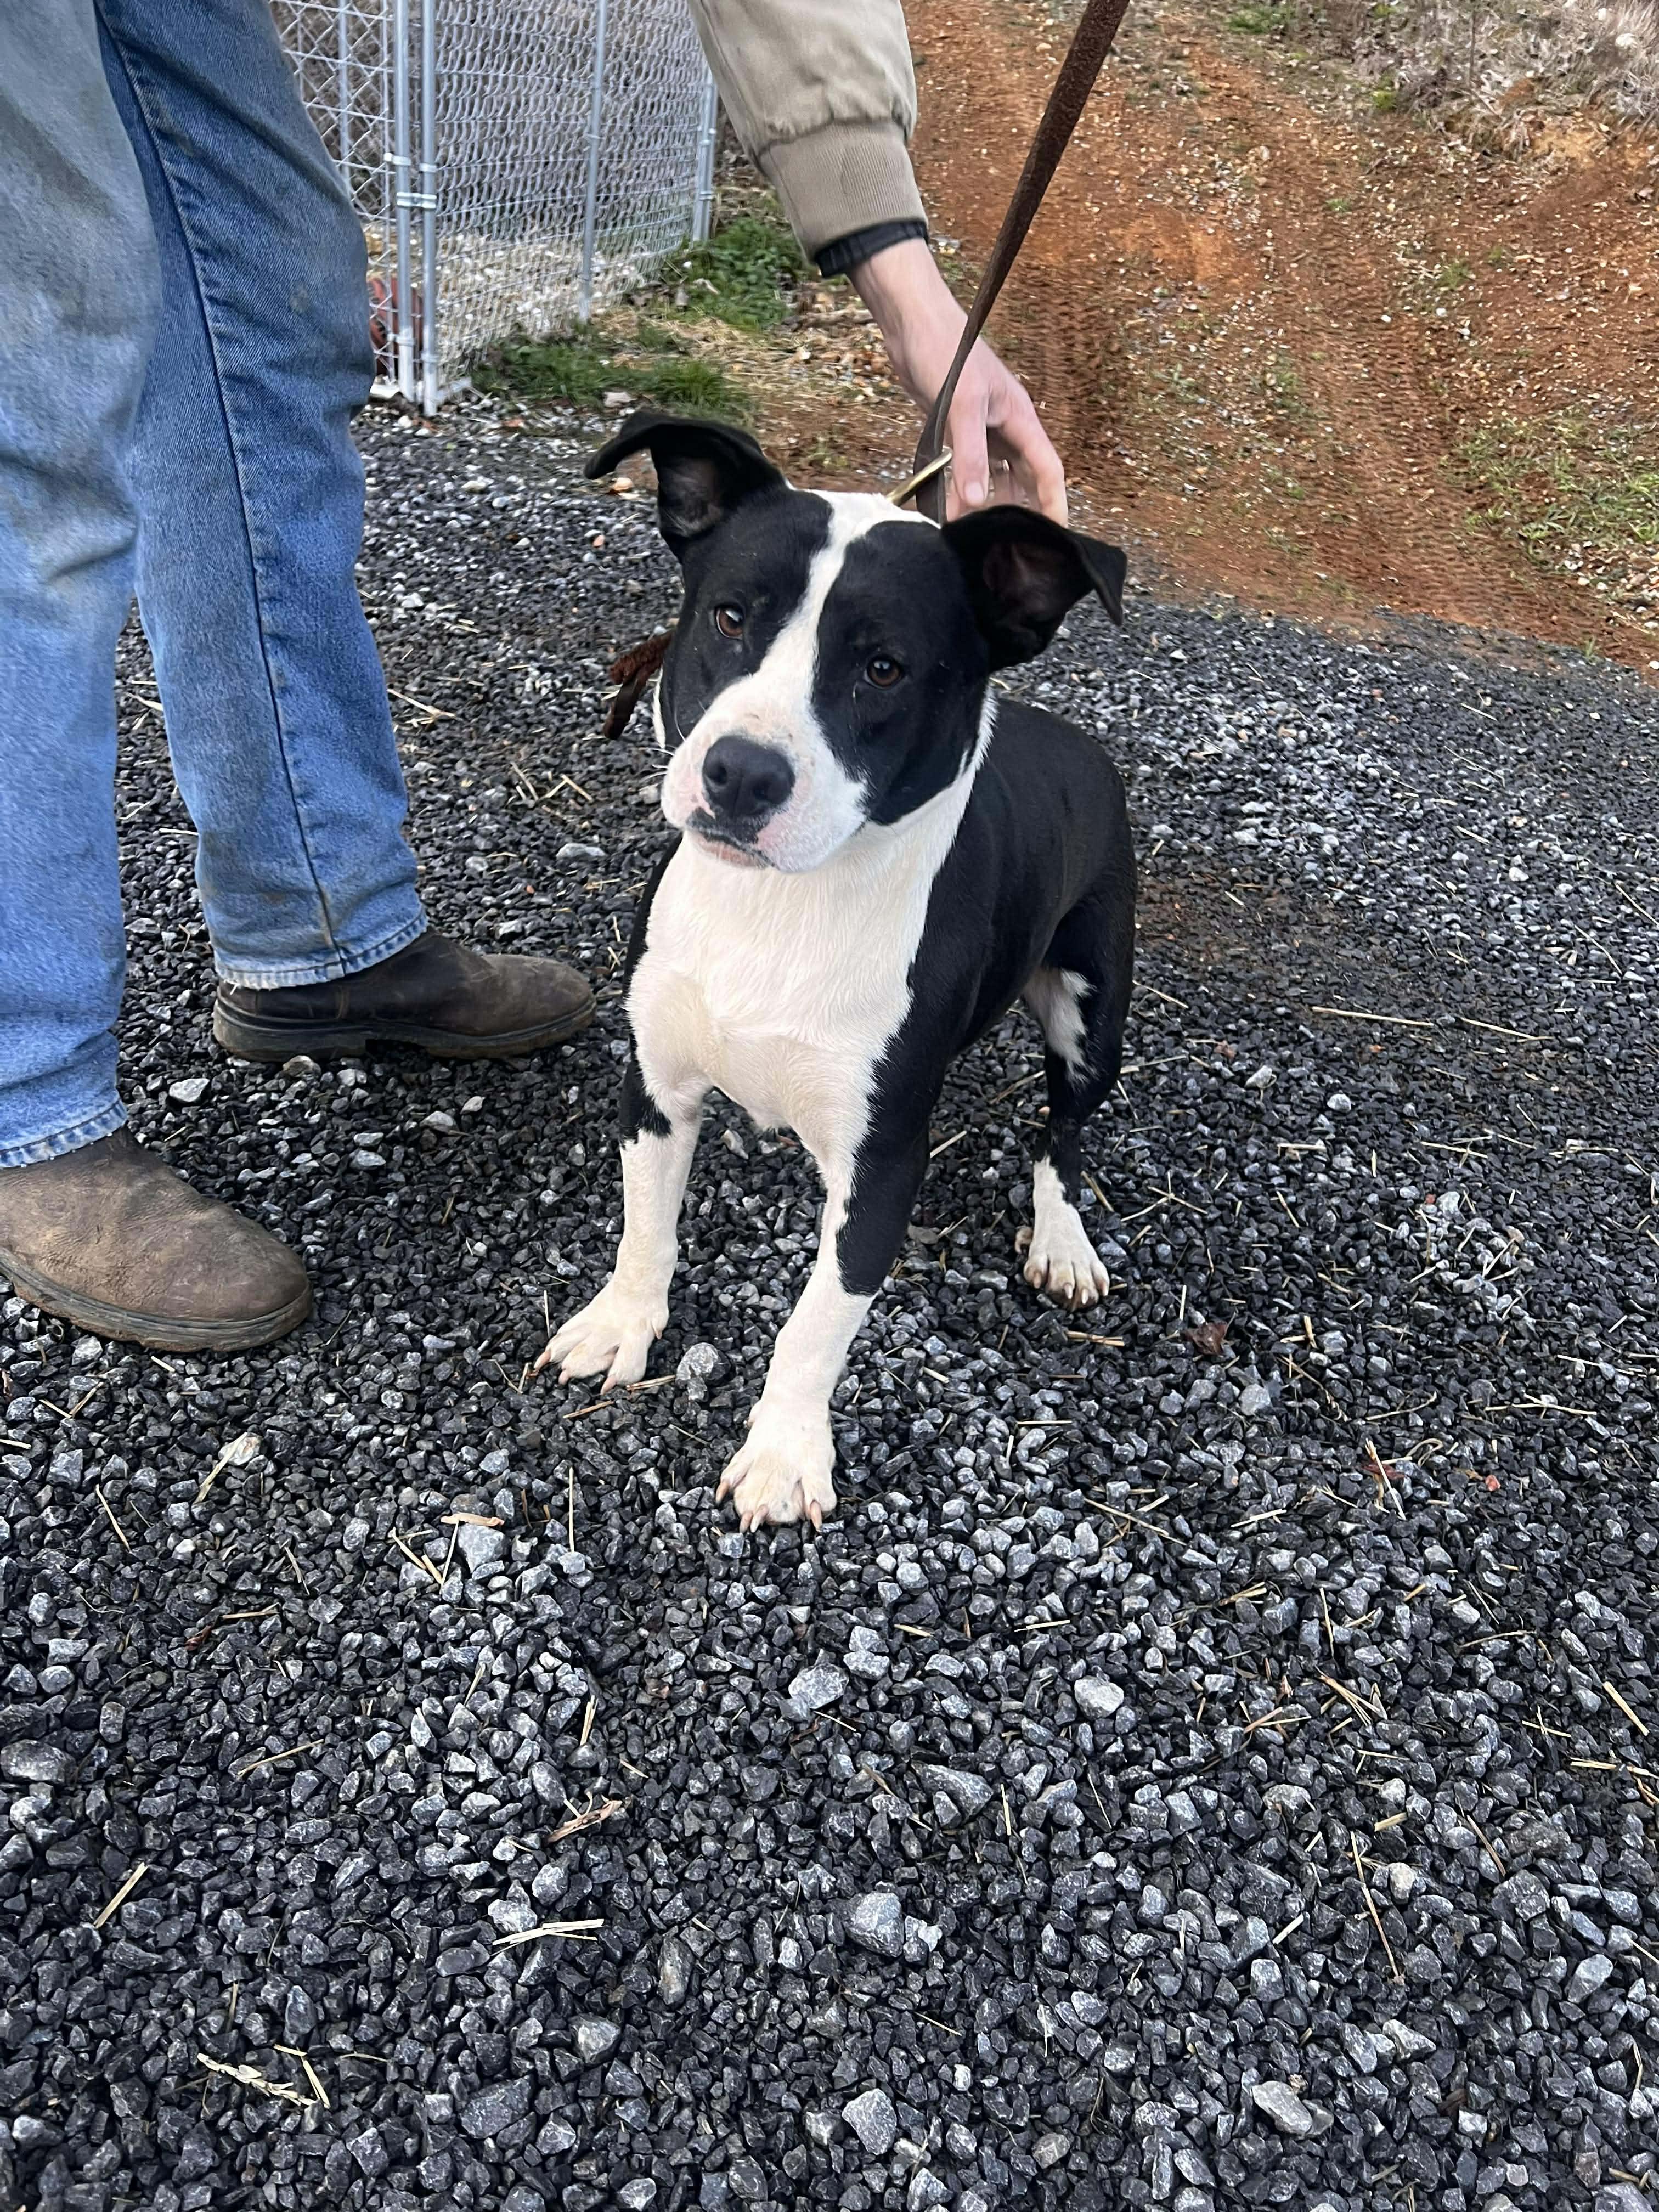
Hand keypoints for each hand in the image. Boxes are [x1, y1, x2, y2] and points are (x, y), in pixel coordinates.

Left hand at [850, 238, 1066, 522]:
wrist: (911, 324)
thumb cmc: (945, 350)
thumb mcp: (962, 406)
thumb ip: (970, 455)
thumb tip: (976, 501)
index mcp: (1019, 417)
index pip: (1046, 467)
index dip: (1053, 501)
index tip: (1057, 534)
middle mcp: (1006, 426)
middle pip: (1023, 477)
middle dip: (1020, 509)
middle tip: (1012, 544)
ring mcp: (982, 428)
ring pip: (994, 475)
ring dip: (987, 502)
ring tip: (976, 534)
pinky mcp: (957, 429)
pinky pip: (968, 467)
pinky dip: (962, 488)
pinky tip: (950, 508)